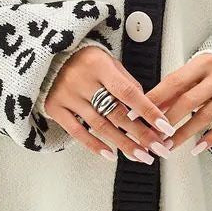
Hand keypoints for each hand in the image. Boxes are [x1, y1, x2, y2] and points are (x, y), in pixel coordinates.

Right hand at [43, 46, 176, 161]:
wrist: (46, 54)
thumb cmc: (83, 58)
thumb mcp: (107, 60)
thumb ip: (125, 81)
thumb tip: (145, 106)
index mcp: (99, 65)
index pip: (129, 92)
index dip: (148, 111)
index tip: (165, 127)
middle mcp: (82, 81)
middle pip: (116, 113)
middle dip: (141, 134)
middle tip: (158, 149)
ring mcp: (67, 96)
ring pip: (100, 126)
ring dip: (123, 144)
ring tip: (142, 156)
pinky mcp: (54, 107)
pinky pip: (77, 132)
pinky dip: (94, 145)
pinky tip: (111, 155)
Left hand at [146, 53, 211, 155]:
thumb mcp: (199, 69)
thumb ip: (178, 86)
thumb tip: (152, 104)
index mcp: (204, 63)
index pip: (175, 82)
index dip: (155, 98)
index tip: (138, 113)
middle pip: (189, 101)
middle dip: (168, 120)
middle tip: (152, 135)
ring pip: (205, 116)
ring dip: (184, 133)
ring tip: (168, 145)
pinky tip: (197, 148)